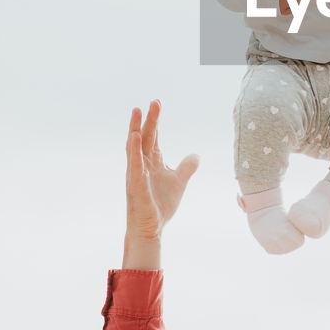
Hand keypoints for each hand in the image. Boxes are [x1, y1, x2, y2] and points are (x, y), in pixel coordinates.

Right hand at [124, 101, 198, 266]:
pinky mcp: (135, 184)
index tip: (157, 103)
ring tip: (137, 112)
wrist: (151, 228)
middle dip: (149, 120)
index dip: (155, 121)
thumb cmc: (160, 205)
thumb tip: (196, 155)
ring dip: (135, 129)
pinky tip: (134, 137)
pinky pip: (134, 165)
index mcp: (152, 161)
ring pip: (134, 147)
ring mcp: (136, 173)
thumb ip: (186, 167)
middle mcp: (142, 164)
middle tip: (154, 102)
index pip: (153, 137)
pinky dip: (134, 151)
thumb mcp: (179, 181)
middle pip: (145, 137)